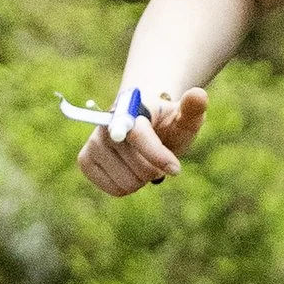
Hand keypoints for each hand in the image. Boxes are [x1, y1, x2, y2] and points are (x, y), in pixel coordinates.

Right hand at [78, 88, 207, 195]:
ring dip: (143, 180)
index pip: (138, 135)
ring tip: (144, 163)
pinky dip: (128, 187)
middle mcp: (106, 123)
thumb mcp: (185, 117)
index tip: (175, 169)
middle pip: (139, 167)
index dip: (158, 156)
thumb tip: (198, 94)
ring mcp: (93, 142)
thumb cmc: (168, 123)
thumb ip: (194, 108)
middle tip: (158, 158)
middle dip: (156, 169)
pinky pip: (114, 190)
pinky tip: (130, 172)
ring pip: (127, 182)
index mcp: (131, 108)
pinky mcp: (85, 161)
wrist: (144, 127)